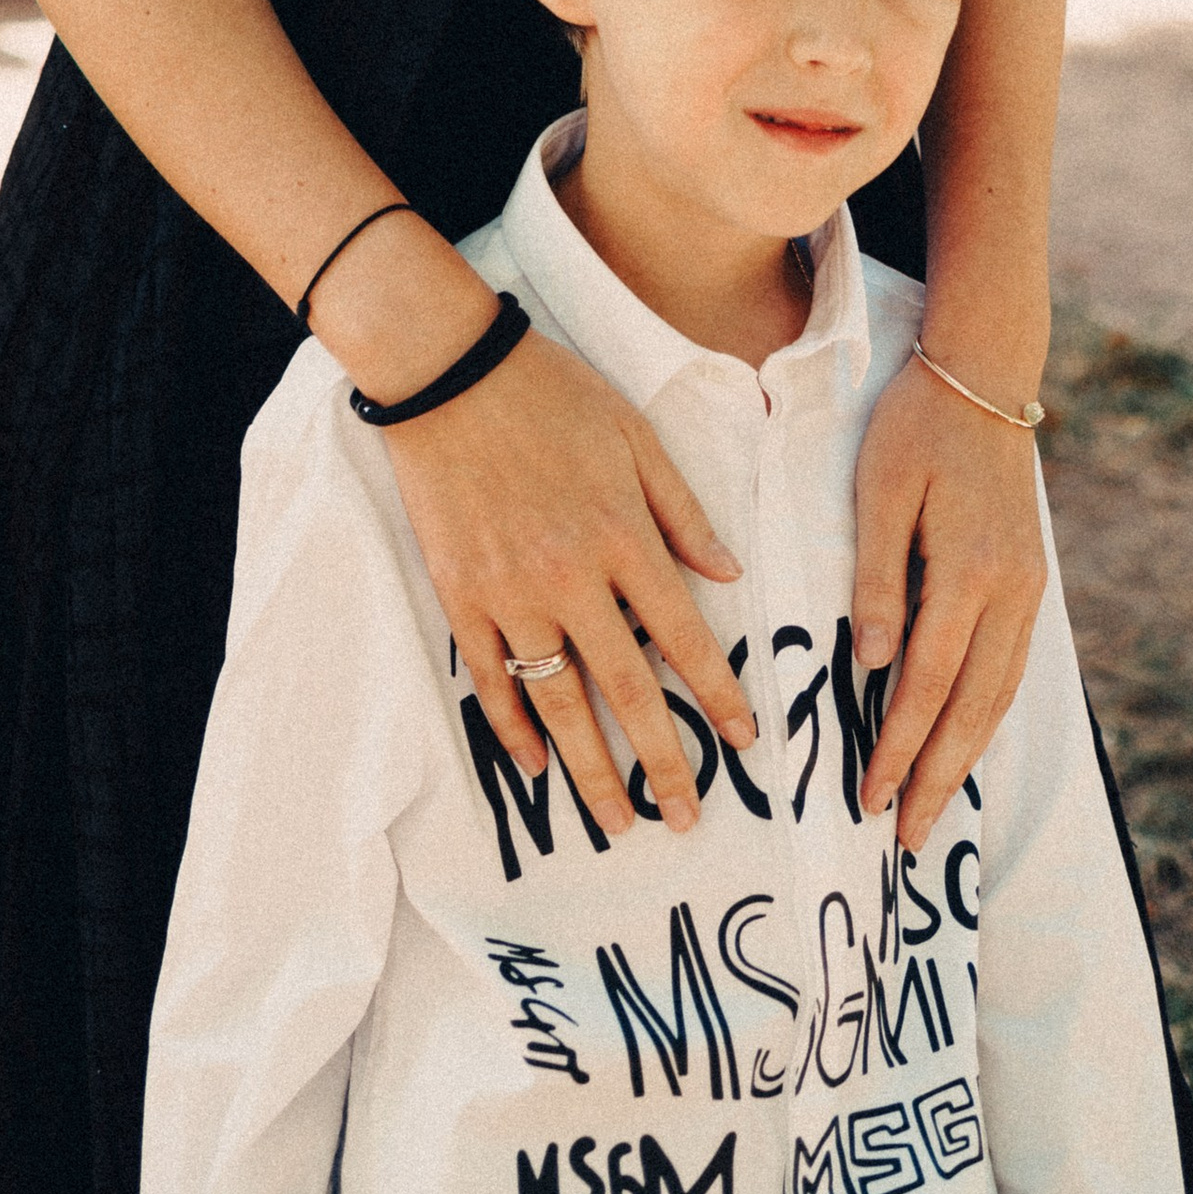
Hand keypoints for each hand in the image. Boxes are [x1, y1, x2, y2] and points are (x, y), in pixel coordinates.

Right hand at [379, 327, 755, 839]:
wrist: (448, 370)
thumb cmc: (551, 391)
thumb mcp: (635, 434)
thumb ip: (682, 511)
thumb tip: (730, 576)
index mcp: (622, 536)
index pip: (683, 637)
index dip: (717, 694)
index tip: (744, 741)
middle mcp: (570, 578)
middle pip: (625, 691)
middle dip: (662, 763)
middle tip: (686, 820)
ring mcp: (510, 593)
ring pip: (558, 702)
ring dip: (590, 769)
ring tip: (617, 823)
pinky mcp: (460, 595)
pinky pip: (492, 679)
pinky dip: (513, 728)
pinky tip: (536, 766)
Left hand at [851, 358, 1046, 851]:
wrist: (986, 374)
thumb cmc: (916, 426)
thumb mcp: (880, 490)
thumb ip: (876, 576)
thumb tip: (873, 664)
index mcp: (968, 573)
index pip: (928, 684)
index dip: (898, 747)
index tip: (868, 799)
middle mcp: (1010, 593)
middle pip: (973, 709)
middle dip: (937, 778)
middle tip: (903, 837)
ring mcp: (1029, 590)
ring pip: (1000, 696)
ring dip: (965, 757)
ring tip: (932, 807)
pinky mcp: (1031, 581)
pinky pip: (1011, 668)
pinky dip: (988, 714)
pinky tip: (966, 740)